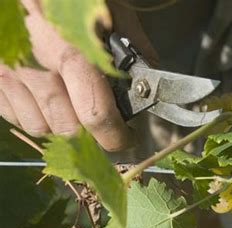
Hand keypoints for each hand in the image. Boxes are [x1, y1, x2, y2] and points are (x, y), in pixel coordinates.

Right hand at [0, 0, 133, 150]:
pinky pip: (13, 115)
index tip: (127, 138)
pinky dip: (34, 115)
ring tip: (75, 106)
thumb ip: (133, 49)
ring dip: (62, 125)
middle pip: (67, 128)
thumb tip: (145, 86)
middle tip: (105, 124)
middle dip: (93, 134)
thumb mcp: (112, 11)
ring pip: (39, 127)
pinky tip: (47, 98)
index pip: (95, 115)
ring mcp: (8, 71)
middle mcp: (35, 66)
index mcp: (72, 51)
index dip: (116, 136)